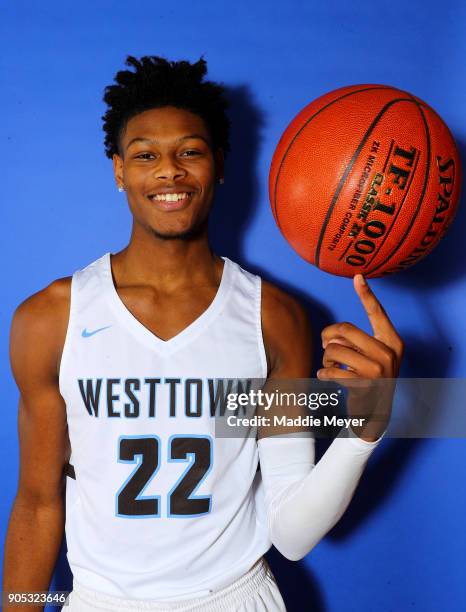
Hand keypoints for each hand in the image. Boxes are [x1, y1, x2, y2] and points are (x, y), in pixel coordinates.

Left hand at [317, 274, 404, 439]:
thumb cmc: (368, 378)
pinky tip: (326, 378)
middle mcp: (389, 353)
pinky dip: (323, 374)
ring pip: (334, 350)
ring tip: (330, 367)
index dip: (366, 294)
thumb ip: (354, 341)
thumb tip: (330, 336)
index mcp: (392, 341)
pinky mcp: (364, 384)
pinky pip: (331, 370)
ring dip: (326, 359)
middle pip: (345, 329)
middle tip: (326, 347)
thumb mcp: (369, 357)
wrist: (375, 414)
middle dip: (328, 337)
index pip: (377, 313)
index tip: (358, 275)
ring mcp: (378, 369)